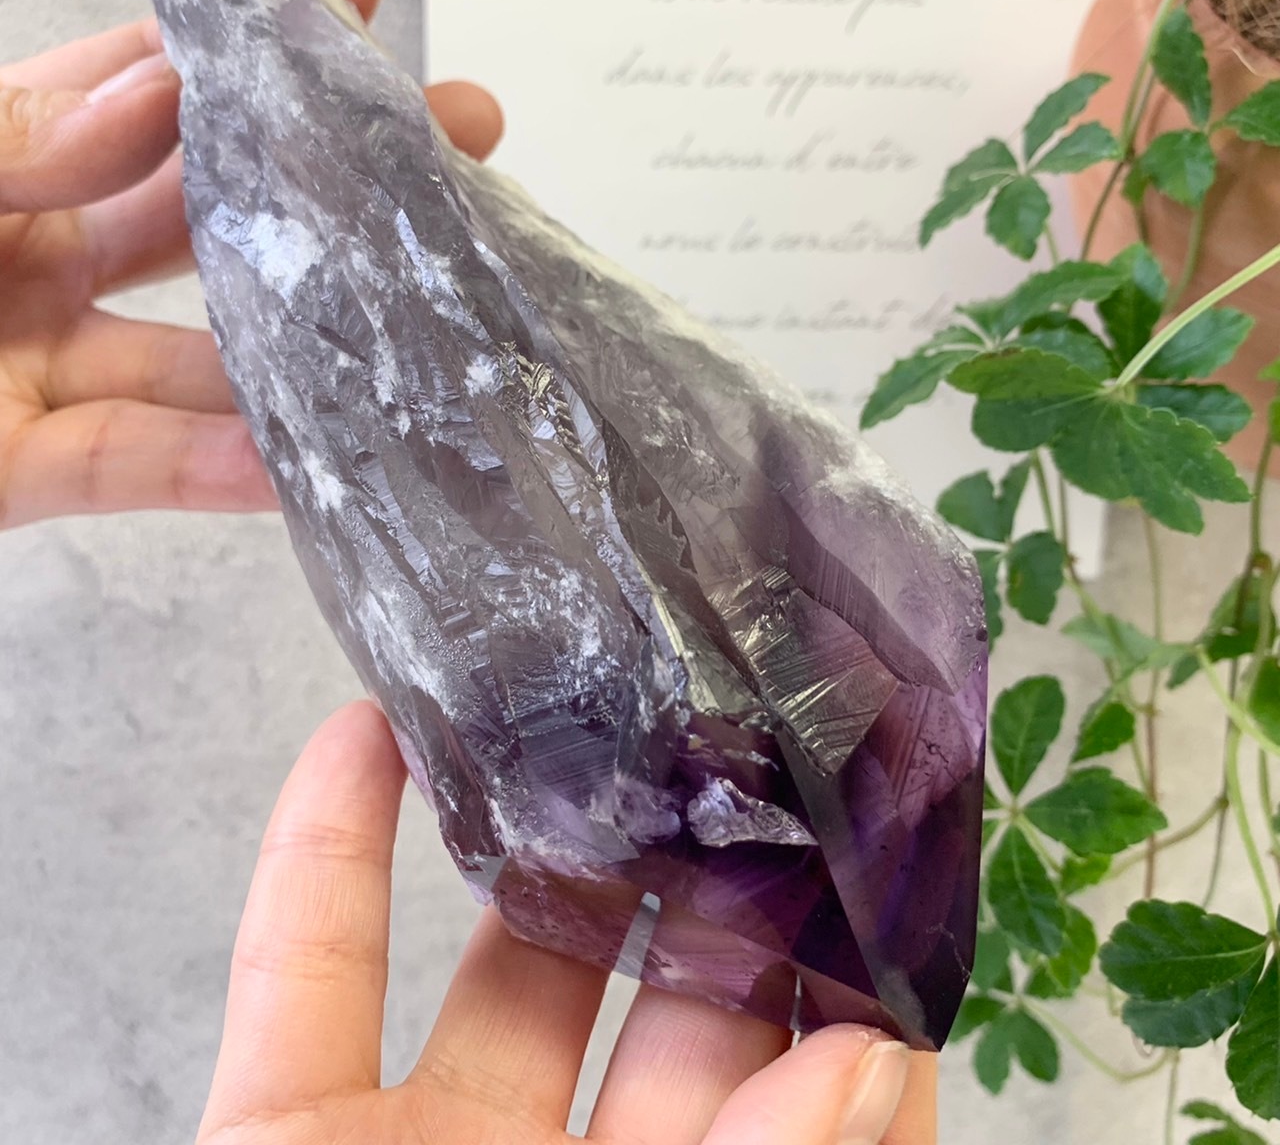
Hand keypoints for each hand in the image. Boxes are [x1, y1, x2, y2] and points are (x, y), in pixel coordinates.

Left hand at [0, 0, 501, 528]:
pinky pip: (131, 468)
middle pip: (211, 219)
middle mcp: (35, 258)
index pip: (144, 89)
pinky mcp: (12, 471)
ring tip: (424, 333)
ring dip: (301, 359)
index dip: (248, 44)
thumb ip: (14, 137)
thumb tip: (162, 88)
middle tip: (459, 148)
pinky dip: (210, 469)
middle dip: (333, 188)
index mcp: (5, 164)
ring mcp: (33, 367)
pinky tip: (293, 466)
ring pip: (195, 365)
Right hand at [196, 702, 936, 1144]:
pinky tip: (372, 730)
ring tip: (606, 709)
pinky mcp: (281, 1143)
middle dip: (712, 892)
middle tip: (758, 749)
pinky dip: (324, 851)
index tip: (879, 863)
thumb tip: (881, 1066)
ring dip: (541, 844)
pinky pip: (300, 969)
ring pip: (498, 970)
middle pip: (663, 1018)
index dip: (845, 997)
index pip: (805, 1113)